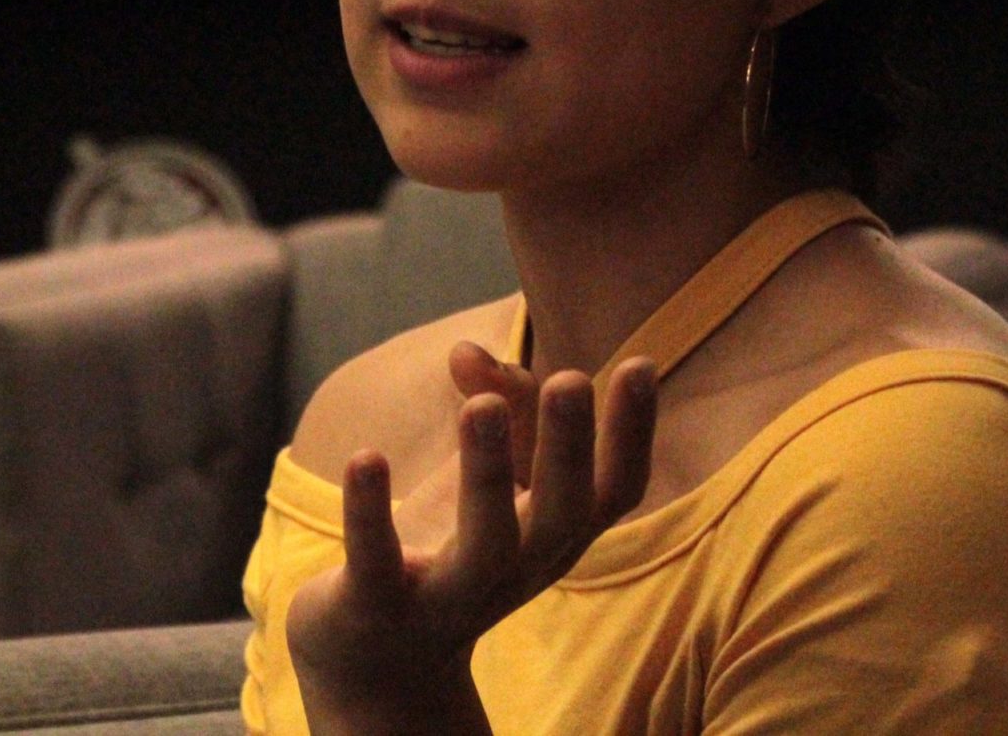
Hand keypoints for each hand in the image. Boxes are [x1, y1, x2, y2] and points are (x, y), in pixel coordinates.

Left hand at [285, 355, 656, 733]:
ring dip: (486, 473)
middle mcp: (517, 570)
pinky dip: (370, 512)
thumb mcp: (487, 474)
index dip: (633, 435)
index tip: (640, 364)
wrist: (377, 656)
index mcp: (553, 534)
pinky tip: (366, 457)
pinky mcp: (379, 605)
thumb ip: (496, 402)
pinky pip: (377, 562)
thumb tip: (468, 350)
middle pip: (562, 515)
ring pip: (485, 543)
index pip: (613, 492)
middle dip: (569, 448)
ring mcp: (450, 594)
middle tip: (572, 379)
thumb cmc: (450, 544)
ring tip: (481, 408)